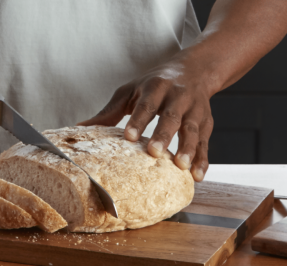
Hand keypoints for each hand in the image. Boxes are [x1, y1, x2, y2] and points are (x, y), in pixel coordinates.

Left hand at [78, 59, 214, 181]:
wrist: (194, 70)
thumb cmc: (155, 84)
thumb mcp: (131, 91)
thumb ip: (109, 112)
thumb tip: (80, 127)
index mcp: (156, 87)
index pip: (146, 104)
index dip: (138, 120)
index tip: (129, 136)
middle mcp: (177, 96)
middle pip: (171, 116)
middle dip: (163, 134)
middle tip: (154, 152)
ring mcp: (194, 109)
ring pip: (192, 129)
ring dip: (188, 148)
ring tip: (181, 166)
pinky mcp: (206, 122)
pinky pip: (206, 142)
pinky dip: (203, 158)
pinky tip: (197, 175)